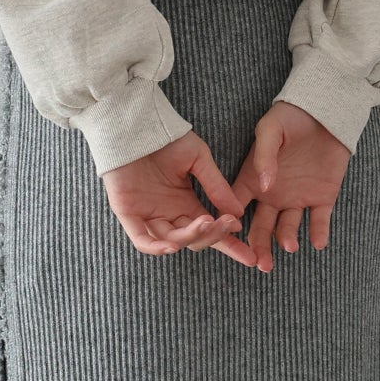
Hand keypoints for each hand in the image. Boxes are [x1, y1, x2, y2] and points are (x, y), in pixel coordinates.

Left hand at [102, 132, 255, 266]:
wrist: (136, 123)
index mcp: (186, 203)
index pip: (210, 231)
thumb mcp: (198, 159)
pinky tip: (173, 246)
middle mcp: (169, 214)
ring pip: (173, 240)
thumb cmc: (166, 137)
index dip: (229, 244)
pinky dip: (157, 247)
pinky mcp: (129, 213)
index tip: (250, 257)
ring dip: (192, 237)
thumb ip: (217, 187)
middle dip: (214, 235)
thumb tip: (238, 214)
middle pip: (194, 239)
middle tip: (228, 223)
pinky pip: (142, 240)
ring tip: (207, 221)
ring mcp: (149, 215)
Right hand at [233, 102, 350, 272]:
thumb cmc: (290, 116)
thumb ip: (264, 155)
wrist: (325, 111)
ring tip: (289, 245)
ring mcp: (297, 198)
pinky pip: (319, 220)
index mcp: (253, 180)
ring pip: (287, 228)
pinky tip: (317, 242)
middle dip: (258, 246)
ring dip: (286, 239)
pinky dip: (318, 233)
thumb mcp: (271, 129)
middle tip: (260, 263)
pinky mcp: (322, 198)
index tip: (229, 238)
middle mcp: (272, 195)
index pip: (236, 207)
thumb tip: (264, 185)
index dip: (230, 224)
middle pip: (260, 227)